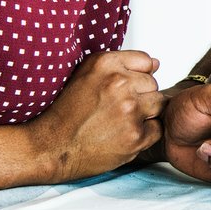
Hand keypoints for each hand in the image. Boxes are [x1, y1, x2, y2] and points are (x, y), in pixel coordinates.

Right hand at [28, 50, 164, 181]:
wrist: (51, 147)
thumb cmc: (67, 113)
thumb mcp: (86, 74)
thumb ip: (122, 64)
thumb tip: (156, 64)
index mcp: (105, 64)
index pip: (146, 62)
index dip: (136, 77)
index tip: (122, 88)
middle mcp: (119, 84)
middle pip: (153, 84)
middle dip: (140, 96)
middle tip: (117, 109)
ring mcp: (129, 110)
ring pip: (158, 104)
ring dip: (145, 113)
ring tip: (121, 121)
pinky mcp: (136, 135)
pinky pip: (157, 128)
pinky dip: (145, 134)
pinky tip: (123, 134)